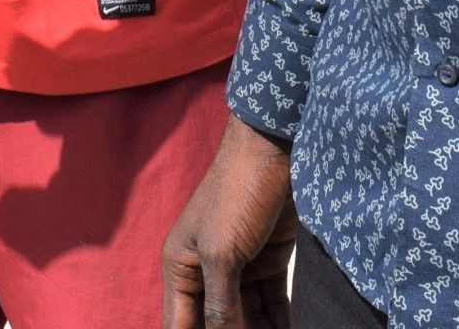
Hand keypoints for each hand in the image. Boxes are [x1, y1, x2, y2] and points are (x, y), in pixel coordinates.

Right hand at [163, 116, 297, 328]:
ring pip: (245, 319)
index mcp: (180, 267)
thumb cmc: (236, 194)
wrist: (275, 149)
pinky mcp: (267, 262)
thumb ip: (221, 306)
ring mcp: (237, 267)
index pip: (179, 325)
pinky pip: (270, 305)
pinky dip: (279, 322)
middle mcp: (205, 271)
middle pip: (214, 325)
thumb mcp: (222, 254)